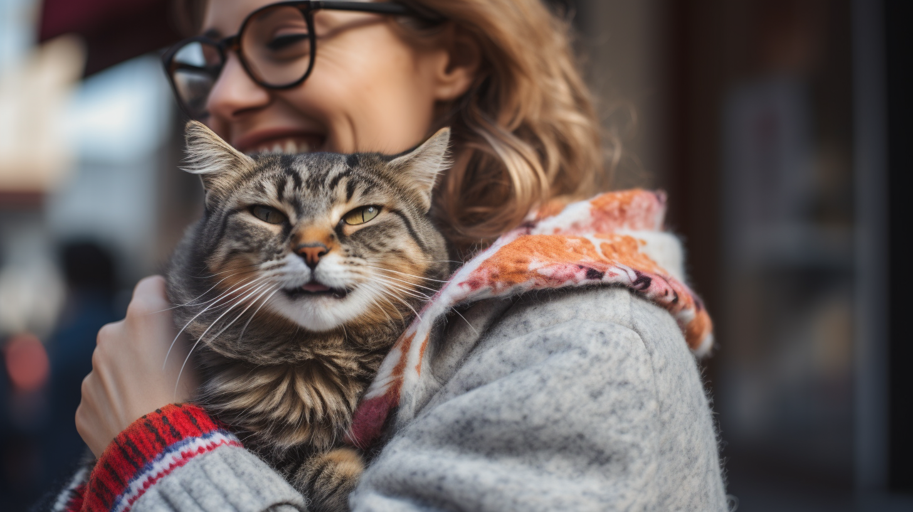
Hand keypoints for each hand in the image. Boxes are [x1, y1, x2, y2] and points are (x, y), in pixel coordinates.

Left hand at [76, 276, 199, 456]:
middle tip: (173, 368)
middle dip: (146, 342)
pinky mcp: (83, 407)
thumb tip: (188, 316)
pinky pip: (104, 397)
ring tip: (158, 400)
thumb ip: (189, 327)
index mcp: (142, 317)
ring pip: (114, 364)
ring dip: (131, 374)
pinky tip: (141, 421)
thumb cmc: (194, 400)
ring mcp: (92, 374)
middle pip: (130, 328)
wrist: (163, 455)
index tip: (180, 318)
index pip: (151, 286)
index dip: (167, 300)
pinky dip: (119, 405)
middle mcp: (110, 337)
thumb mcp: (206, 353)